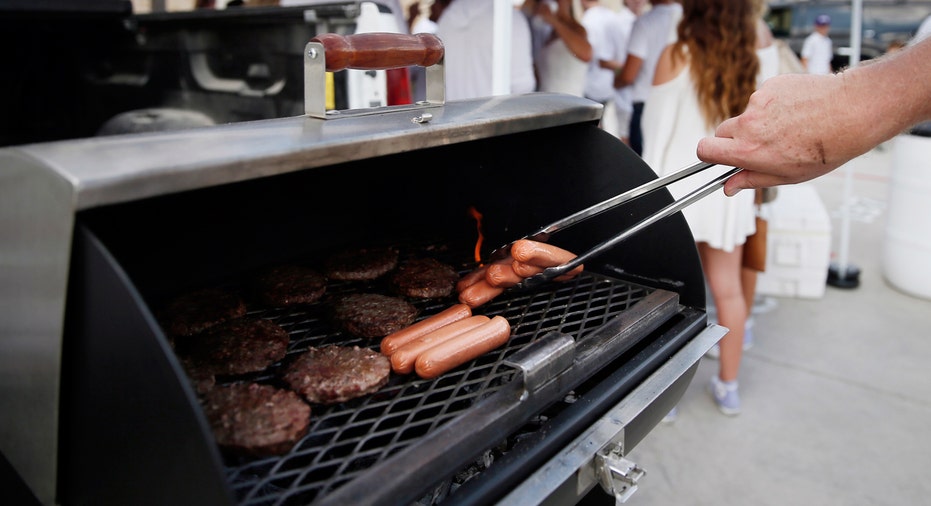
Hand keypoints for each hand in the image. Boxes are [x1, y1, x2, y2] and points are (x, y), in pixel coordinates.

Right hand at [697, 73, 854, 195]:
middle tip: (761, 145)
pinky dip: (775, 105)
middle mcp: (749, 124)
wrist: (853, 112)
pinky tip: (797, 112)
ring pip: (747, 115)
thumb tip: (729, 187)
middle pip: (722, 131)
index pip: (705, 149)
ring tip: (791, 127)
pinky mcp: (771, 85)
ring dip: (760, 121)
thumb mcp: (787, 175)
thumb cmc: (826, 148)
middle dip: (735, 139)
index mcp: (748, 150)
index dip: (708, 154)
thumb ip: (752, 180)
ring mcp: (759, 101)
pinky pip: (764, 98)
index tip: (717, 156)